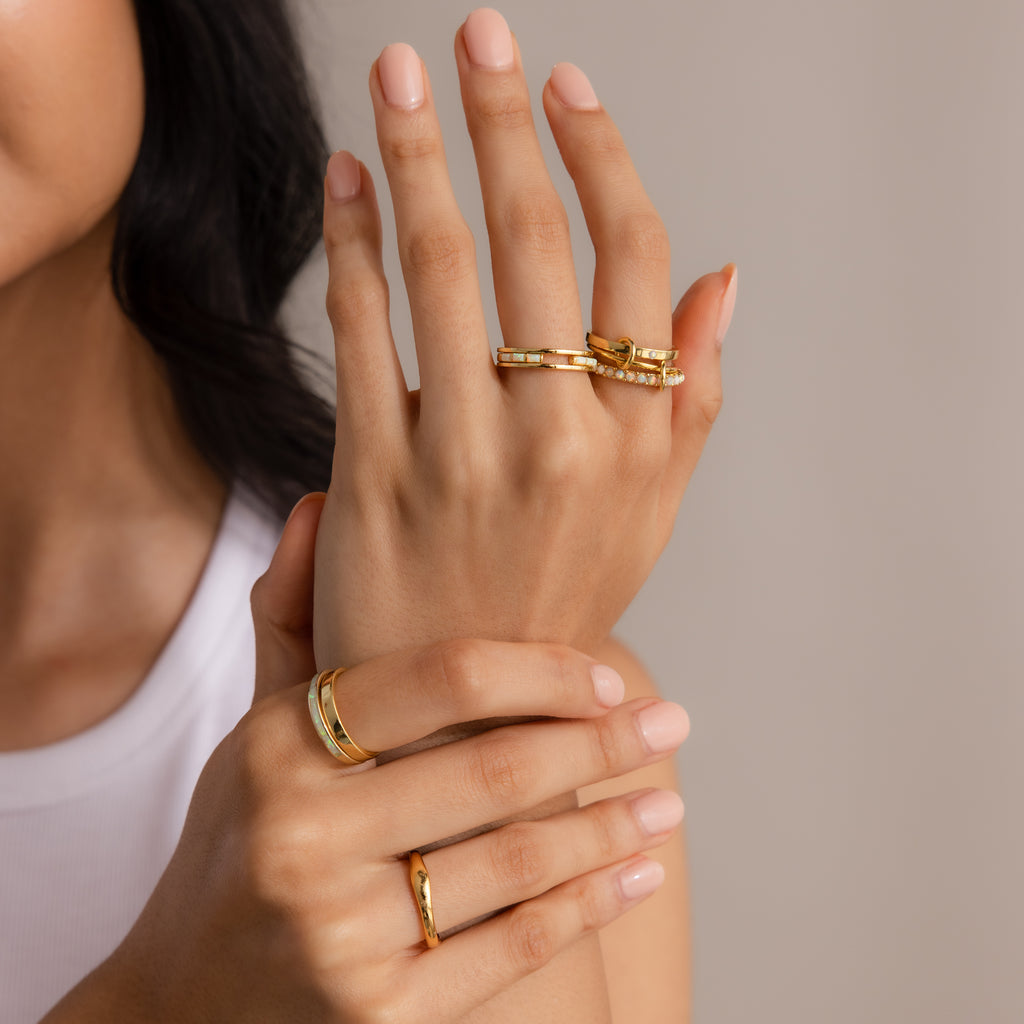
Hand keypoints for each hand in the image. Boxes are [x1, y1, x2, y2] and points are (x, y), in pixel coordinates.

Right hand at [78, 499, 688, 1023]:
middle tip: (671, 723)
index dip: (542, 669)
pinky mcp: (379, 1016)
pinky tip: (634, 876)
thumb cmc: (243, 839)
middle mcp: (301, 838)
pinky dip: (587, 908)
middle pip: (493, 768)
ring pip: (515, 862)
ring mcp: (339, 936)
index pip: (441, 677)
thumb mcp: (255, 731)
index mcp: (277, 748)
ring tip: (667, 802)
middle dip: (602, 743)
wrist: (191, 998)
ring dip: (611, 827)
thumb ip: (290, 620)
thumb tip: (316, 504)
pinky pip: (511, 952)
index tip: (607, 671)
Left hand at [313, 11, 735, 668]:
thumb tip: (724, 279)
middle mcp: (559, 439)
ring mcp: (464, 457)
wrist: (474, 712)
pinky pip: (363, 332)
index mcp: (637, 438)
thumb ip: (691, 396)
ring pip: (439, 266)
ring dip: (415, 153)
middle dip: (499, 121)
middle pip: (532, 241)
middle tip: (474, 36)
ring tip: (394, 77)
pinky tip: (346, 181)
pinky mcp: (378, 476)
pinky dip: (351, 244)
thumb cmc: (562, 598)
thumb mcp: (654, 511)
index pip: (633, 261)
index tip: (564, 90)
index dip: (599, 158)